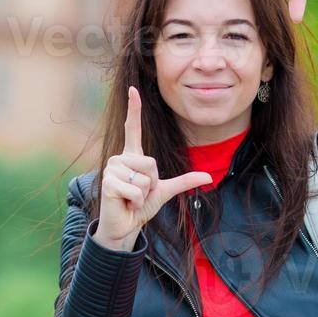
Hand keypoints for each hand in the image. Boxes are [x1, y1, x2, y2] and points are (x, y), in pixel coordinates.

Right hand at [94, 86, 212, 249]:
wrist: (124, 227)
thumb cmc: (140, 206)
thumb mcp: (165, 191)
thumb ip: (184, 181)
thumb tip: (209, 178)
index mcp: (132, 157)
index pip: (133, 128)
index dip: (134, 109)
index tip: (133, 89)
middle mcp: (120, 159)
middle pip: (152, 163)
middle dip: (152, 183)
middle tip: (138, 193)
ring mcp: (111, 169)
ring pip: (145, 177)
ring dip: (143, 194)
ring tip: (131, 199)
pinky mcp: (108, 183)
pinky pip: (136, 190)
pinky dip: (136, 202)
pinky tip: (126, 204)